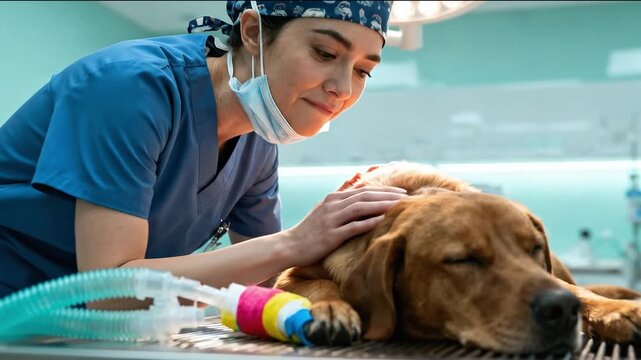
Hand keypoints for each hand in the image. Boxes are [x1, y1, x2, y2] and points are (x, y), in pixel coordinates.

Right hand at [283, 186, 406, 266]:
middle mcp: (333, 205)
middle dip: (388, 195)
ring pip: (361, 208)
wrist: (289, 246)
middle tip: (407, 197)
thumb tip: (358, 198)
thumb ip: (340, 204)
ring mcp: (331, 219)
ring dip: (382, 206)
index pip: (364, 190)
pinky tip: (383, 221)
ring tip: (400, 207)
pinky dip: (369, 222)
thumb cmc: (309, 232)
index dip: (384, 190)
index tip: (401, 192)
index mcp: (333, 199)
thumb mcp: (324, 212)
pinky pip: (353, 226)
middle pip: (365, 196)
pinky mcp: (330, 235)